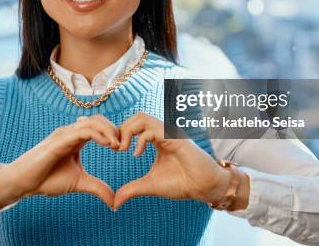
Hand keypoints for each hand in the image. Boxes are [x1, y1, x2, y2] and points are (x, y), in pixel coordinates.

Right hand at [0, 114, 120, 209]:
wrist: (24, 183)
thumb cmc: (47, 180)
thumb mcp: (78, 183)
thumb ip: (97, 187)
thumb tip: (115, 201)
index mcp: (76, 139)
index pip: (99, 126)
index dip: (114, 133)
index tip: (124, 148)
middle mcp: (71, 132)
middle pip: (98, 119)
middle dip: (114, 129)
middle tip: (124, 146)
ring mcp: (65, 133)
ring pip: (92, 122)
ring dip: (109, 131)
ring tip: (118, 146)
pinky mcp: (60, 139)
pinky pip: (83, 130)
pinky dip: (98, 134)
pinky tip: (108, 144)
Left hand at [113, 112, 233, 209]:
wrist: (204, 187)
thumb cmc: (182, 183)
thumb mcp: (150, 186)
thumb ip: (132, 189)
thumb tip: (114, 203)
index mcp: (157, 138)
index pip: (134, 124)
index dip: (121, 134)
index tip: (114, 150)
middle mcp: (163, 132)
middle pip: (137, 116)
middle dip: (121, 129)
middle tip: (115, 148)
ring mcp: (169, 133)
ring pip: (142, 118)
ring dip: (127, 130)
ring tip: (122, 149)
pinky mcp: (175, 138)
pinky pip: (153, 130)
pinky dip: (140, 140)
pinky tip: (136, 154)